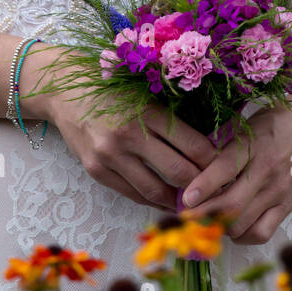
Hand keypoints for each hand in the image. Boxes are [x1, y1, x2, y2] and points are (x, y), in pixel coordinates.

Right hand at [18, 43, 218, 212]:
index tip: (226, 168)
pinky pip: (132, 194)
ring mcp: (110, 155)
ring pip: (155, 190)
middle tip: (216, 190)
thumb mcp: (145, 94)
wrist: (65, 91)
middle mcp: (129, 134)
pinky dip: (152, 199)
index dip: (215, 162)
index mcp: (148, 110)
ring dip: (178, 200)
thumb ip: (171, 119)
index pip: (194, 145)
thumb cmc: (112, 88)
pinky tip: (166, 199)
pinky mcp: (96, 170)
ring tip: (194, 202)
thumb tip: (209, 149)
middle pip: (179, 172)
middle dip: (201, 185)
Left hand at [177, 101, 291, 245]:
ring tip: (208, 221)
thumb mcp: (251, 124)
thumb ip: (227, 147)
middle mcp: (266, 170)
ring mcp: (279, 191)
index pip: (225, 168)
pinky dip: (243, 236)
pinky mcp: (288, 205)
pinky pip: (262, 232)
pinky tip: (234, 228)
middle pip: (231, 205)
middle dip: (204, 217)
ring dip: (220, 228)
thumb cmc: (280, 121)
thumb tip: (196, 169)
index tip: (185, 199)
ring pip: (243, 224)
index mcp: (254, 144)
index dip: (203, 187)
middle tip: (187, 219)